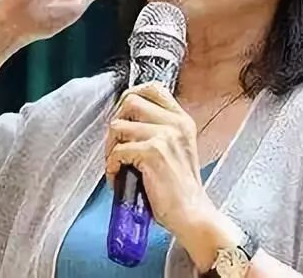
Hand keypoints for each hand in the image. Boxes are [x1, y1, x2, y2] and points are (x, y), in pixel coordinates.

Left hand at [104, 81, 220, 242]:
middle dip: (115, 122)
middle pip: (130, 101)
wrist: (192, 214)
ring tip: (117, 165)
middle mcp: (175, 123)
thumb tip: (126, 120)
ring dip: (110, 147)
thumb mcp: (176, 148)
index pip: (153, 88)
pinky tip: (118, 178)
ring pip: (118, 125)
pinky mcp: (152, 153)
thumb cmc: (179, 189)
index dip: (131, 96)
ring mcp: (164, 136)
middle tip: (115, 145)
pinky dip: (111, 166)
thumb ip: (159, 130)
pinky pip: (117, 151)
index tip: (123, 115)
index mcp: (182, 120)